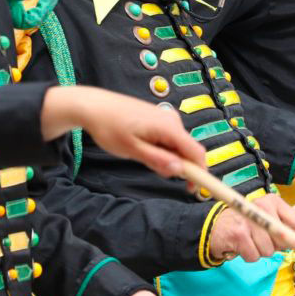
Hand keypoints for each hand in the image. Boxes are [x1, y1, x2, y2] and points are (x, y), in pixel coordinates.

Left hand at [41, 86, 204, 179]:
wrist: (94, 106)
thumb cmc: (110, 127)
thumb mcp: (132, 149)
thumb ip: (158, 160)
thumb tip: (180, 170)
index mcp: (169, 127)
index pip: (196, 152)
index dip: (200, 172)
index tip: (194, 189)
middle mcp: (172, 120)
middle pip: (188, 150)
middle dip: (179, 166)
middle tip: (154, 171)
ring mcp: (166, 117)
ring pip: (178, 145)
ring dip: (168, 158)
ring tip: (141, 157)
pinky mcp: (159, 118)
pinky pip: (169, 138)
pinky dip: (162, 149)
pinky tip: (143, 148)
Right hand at [208, 194, 294, 262]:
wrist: (217, 226)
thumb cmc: (248, 225)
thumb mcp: (270, 222)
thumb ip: (291, 232)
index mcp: (273, 201)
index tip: (286, 240)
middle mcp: (261, 206)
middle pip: (283, 239)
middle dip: (274, 245)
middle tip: (261, 238)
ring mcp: (249, 219)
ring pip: (269, 250)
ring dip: (260, 251)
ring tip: (250, 241)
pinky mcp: (239, 233)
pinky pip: (254, 256)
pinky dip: (248, 255)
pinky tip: (241, 245)